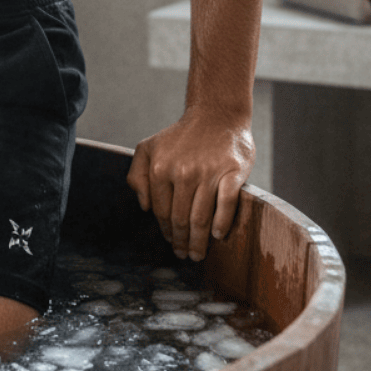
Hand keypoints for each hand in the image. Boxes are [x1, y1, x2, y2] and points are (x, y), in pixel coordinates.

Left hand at [126, 112, 253, 261]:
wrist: (216, 115)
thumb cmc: (180, 137)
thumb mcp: (147, 148)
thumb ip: (137, 175)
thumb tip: (144, 207)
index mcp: (160, 168)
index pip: (161, 211)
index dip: (165, 231)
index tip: (170, 243)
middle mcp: (183, 172)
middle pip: (180, 218)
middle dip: (181, 241)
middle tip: (185, 256)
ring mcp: (209, 172)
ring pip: (202, 217)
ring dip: (199, 240)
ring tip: (199, 254)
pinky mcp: (233, 172)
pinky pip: (226, 204)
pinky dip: (222, 223)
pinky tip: (219, 235)